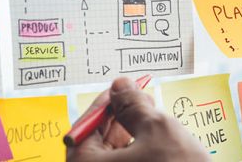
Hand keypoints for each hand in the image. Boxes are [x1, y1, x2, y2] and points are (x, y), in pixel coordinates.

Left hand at [67, 78, 209, 161]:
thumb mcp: (157, 127)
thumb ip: (133, 104)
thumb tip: (120, 86)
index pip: (85, 129)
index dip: (104, 104)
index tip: (119, 90)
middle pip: (97, 145)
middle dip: (118, 119)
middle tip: (138, 100)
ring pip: (114, 157)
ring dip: (130, 134)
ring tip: (151, 117)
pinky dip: (138, 153)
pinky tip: (156, 140)